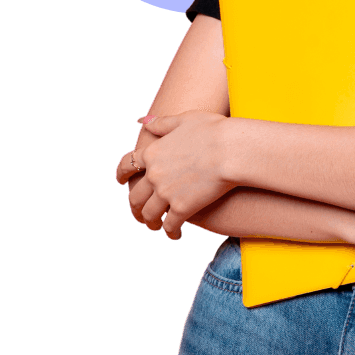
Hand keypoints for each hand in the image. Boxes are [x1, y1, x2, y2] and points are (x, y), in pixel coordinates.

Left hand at [119, 111, 235, 236]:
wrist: (232, 150)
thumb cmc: (214, 131)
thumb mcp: (184, 119)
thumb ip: (161, 123)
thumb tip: (142, 121)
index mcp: (152, 152)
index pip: (127, 165)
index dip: (121, 175)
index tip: (121, 182)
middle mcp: (153, 175)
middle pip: (134, 196)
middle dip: (134, 207)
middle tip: (138, 214)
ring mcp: (166, 193)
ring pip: (149, 214)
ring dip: (150, 222)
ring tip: (155, 227)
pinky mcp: (182, 208)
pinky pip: (170, 225)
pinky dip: (171, 232)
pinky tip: (176, 235)